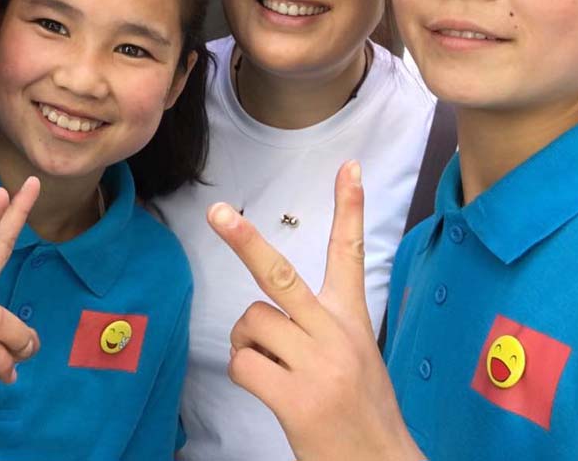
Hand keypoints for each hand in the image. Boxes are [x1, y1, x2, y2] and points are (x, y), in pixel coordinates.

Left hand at [208, 162, 422, 460]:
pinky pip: (243, 364)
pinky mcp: (297, 398)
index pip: (351, 253)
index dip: (350, 208)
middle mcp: (335, 334)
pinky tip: (268, 389)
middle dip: (244, 240)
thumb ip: (318, 327)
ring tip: (273, 369)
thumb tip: (261, 314)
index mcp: (352, 321)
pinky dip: (244, 373)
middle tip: (218, 212)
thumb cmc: (360, 411)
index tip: (349, 167)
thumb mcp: (355, 357)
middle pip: (280, 273)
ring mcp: (317, 366)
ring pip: (251, 322)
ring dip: (247, 343)